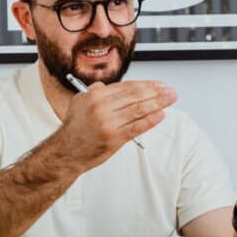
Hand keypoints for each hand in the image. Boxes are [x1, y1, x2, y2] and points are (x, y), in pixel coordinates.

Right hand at [53, 80, 175, 170]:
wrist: (66, 152)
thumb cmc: (75, 129)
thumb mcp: (80, 102)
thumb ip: (96, 92)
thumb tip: (112, 86)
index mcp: (95, 95)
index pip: (127, 86)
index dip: (146, 84)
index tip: (158, 84)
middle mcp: (101, 107)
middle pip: (135, 95)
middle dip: (156, 91)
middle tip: (170, 90)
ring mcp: (108, 123)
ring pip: (138, 110)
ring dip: (158, 103)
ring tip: (169, 99)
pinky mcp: (114, 138)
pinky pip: (136, 127)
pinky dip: (150, 120)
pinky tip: (160, 115)